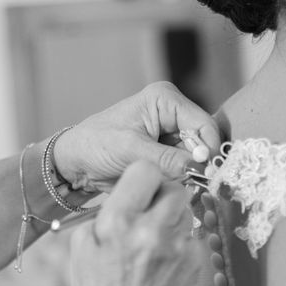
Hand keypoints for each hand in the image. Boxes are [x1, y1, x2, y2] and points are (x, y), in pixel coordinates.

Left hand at [54, 82, 221, 192]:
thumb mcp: (131, 151)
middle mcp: (173, 113)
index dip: (210, 149)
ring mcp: (172, 134)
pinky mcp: (168, 152)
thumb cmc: (95, 145)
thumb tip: (200, 169)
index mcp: (165, 100)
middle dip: (200, 164)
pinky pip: (186, 167)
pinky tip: (171, 185)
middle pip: (204, 141)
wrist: (76, 161)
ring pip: (197, 157)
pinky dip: (182, 178)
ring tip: (176, 185)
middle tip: (194, 184)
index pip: (203, 124)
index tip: (208, 174)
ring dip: (191, 173)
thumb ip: (167, 160)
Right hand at [69, 161, 201, 285]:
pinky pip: (192, 236)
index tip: (140, 187)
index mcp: (119, 221)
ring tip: (154, 239)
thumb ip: (108, 210)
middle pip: (175, 187)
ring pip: (186, 210)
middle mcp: (152, 231)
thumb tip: (132, 189)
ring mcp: (178, 248)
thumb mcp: (82, 245)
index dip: (143, 176)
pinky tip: (164, 260)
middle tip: (151, 211)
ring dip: (173, 217)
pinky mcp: (195, 262)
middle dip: (163, 194)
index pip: (146, 169)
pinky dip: (180, 241)